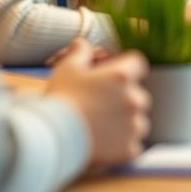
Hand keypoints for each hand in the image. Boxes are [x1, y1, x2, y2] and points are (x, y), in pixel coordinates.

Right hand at [47, 38, 150, 166]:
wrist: (52, 136)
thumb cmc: (60, 99)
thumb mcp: (67, 69)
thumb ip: (80, 53)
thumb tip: (82, 43)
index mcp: (122, 76)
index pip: (138, 63)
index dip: (126, 68)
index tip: (115, 76)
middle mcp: (134, 98)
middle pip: (138, 94)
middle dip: (125, 98)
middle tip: (103, 106)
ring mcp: (134, 124)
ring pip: (138, 121)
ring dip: (126, 123)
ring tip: (103, 128)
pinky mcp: (129, 147)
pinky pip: (133, 145)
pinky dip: (123, 145)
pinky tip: (105, 144)